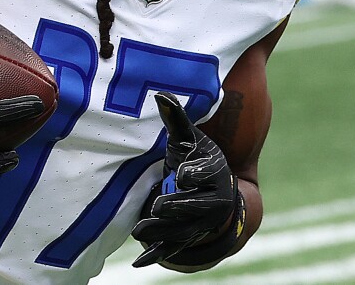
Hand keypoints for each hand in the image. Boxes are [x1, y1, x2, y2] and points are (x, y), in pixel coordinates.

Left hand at [132, 93, 244, 268]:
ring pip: (182, 230)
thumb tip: (161, 93)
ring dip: (162, 233)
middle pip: (194, 206)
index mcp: (215, 173)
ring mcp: (201, 222)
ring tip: (139, 231)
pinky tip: (140, 262)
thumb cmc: (197, 158)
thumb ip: (176, 119)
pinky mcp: (189, 236)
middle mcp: (213, 201)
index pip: (204, 173)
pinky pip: (174, 248)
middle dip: (176, 207)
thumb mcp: (189, 139)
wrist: (214, 189)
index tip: (182, 173)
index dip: (194, 173)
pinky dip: (158, 255)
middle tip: (156, 207)